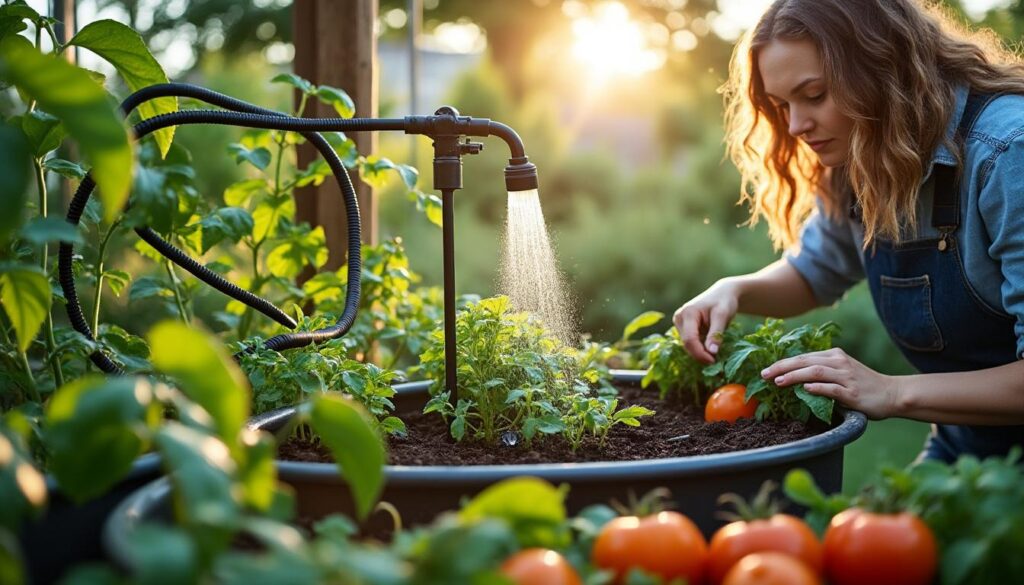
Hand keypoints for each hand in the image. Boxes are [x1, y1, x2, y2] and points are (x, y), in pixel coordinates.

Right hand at [673, 279, 739, 363]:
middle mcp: (679, 318)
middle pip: (687, 344)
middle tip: (716, 359)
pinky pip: (690, 342)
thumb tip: (712, 352)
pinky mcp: (683, 327)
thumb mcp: (723, 316)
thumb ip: (716, 334)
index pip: (689, 339)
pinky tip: (710, 344)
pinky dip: (700, 347)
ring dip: (700, 351)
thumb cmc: (724, 302)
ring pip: (688, 345)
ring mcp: (679, 323)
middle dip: (700, 354)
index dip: (700, 353)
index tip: (713, 361)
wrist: (723, 294)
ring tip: (715, 349)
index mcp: (687, 313)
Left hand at [760, 348, 900, 419]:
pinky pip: (832, 389)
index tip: (766, 370)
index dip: (783, 363)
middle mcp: (839, 363)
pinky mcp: (852, 392)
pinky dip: (817, 388)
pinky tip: (804, 390)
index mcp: (834, 355)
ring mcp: (846, 377)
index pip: (803, 357)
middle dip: (782, 367)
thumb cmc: (863, 384)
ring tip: (778, 382)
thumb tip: (794, 377)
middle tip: (764, 375)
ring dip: (794, 376)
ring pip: (815, 372)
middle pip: (805, 361)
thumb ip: (821, 371)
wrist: (892, 393)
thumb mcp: (841, 371)